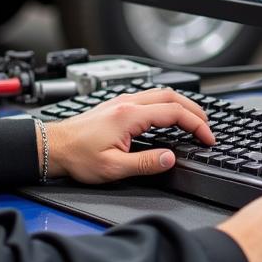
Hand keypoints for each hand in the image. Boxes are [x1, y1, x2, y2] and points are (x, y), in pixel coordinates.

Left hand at [45, 87, 213, 183]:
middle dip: (195, 110)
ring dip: (182, 105)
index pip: (174, 113)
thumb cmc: (77, 157)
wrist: (53, 147)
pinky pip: (150, 97)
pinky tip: (169, 115)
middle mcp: (127, 103)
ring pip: (161, 93)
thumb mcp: (113, 168)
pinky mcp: (117, 105)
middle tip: (208, 127)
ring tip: (194, 120)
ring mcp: (122, 101)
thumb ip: (146, 163)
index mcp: (129, 116)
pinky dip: (168, 104)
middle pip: (172, 96)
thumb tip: (171, 158)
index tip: (207, 138)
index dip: (196, 125)